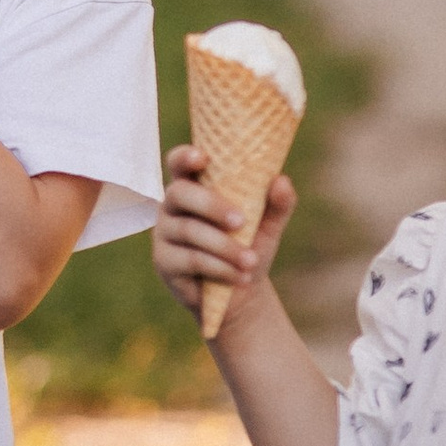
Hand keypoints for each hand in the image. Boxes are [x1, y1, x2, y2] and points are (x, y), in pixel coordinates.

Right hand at [154, 142, 294, 325]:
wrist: (242, 289)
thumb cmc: (249, 245)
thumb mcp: (268, 225)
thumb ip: (277, 203)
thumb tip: (282, 181)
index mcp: (194, 186)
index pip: (179, 163)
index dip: (185, 156)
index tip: (202, 157)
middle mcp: (173, 205)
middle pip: (180, 193)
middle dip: (211, 205)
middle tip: (241, 221)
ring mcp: (164, 233)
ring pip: (189, 231)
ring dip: (224, 246)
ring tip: (251, 260)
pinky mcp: (164, 262)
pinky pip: (191, 259)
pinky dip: (220, 267)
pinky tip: (240, 276)